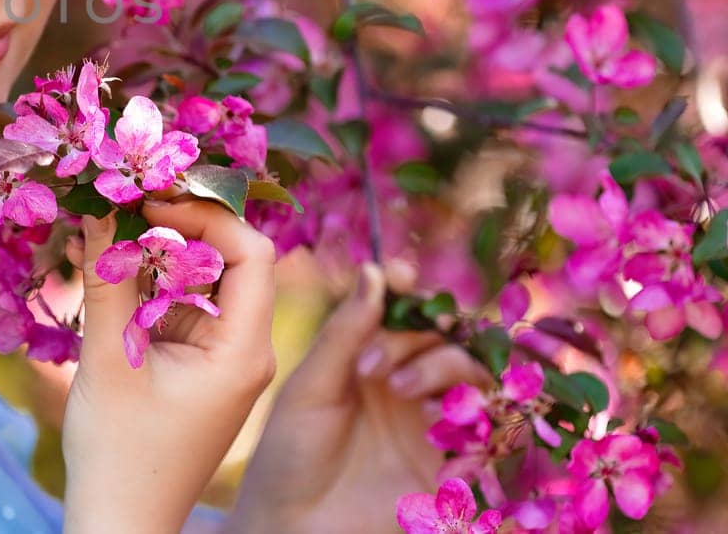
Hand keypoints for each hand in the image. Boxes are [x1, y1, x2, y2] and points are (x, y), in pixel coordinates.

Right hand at [60, 198, 277, 533]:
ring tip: (103, 227)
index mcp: (244, 350)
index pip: (252, 252)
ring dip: (156, 251)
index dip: (205, 216)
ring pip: (201, 278)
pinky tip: (104, 265)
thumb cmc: (120, 454)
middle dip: (177, 224)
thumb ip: (107, 279)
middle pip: (230, 258)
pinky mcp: (199, 365)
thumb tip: (99, 205)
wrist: (120, 523)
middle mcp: (247, 348)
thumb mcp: (108, 359)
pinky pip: (182, 305)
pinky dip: (147, 282)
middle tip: (123, 199)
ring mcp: (224, 357)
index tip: (148, 203)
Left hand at [222, 261, 492, 533]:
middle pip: (448, 335)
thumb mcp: (310, 386)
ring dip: (444, 366)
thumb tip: (376, 268)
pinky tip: (432, 418)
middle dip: (421, 333)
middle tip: (373, 365)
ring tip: (397, 390)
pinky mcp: (452, 465)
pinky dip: (472, 414)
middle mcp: (408, 384)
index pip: (408, 310)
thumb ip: (346, 331)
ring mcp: (432, 422)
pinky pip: (487, 430)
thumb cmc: (289, 455)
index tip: (400, 275)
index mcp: (371, 358)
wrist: (293, 526)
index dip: (410, 288)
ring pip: (474, 373)